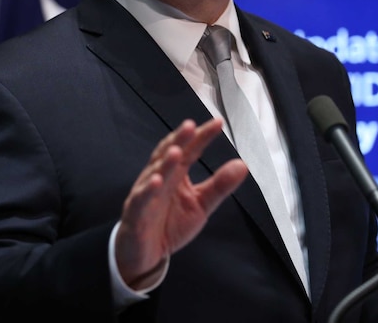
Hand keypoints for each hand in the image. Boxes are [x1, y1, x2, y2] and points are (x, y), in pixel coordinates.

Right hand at [114, 117, 247, 286]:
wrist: (144, 253)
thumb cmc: (170, 224)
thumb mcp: (201, 205)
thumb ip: (220, 186)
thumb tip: (242, 164)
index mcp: (176, 174)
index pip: (190, 150)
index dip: (202, 136)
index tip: (218, 123)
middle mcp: (159, 178)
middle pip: (168, 155)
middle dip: (179, 140)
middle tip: (191, 126)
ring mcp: (145, 194)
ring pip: (154, 174)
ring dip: (164, 163)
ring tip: (176, 151)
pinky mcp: (135, 214)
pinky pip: (140, 200)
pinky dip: (147, 190)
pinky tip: (156, 181)